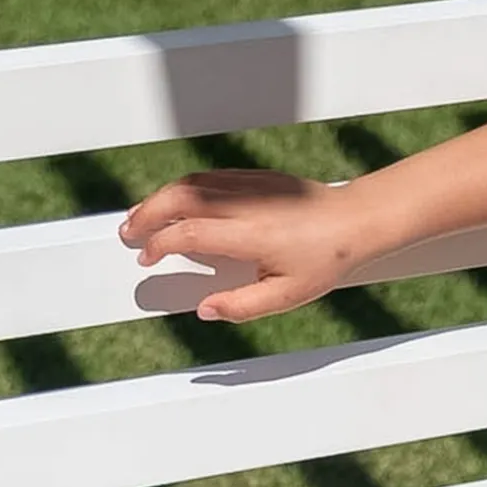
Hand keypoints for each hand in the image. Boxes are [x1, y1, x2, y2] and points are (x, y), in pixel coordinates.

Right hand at [119, 170, 365, 322]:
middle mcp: (246, 204)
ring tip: (143, 216)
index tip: (147, 258)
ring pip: (192, 183)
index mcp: (250, 235)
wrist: (357, 220)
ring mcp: (252, 186)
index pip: (188, 233)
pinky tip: (176, 201)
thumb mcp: (288, 295)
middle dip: (147, 214)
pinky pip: (212, 176)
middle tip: (128, 232)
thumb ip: (242, 305)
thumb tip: (205, 310)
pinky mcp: (259, 177)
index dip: (160, 245)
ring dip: (161, 197)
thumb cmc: (327, 259)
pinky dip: (186, 187)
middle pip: (180, 199)